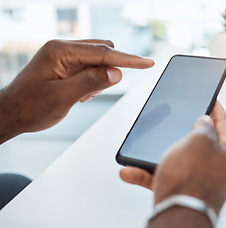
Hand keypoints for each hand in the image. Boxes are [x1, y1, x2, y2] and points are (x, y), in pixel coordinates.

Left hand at [0, 39, 153, 142]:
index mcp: (60, 51)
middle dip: (111, 69)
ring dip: (99, 79)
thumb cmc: (29, 106)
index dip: (128, 60)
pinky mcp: (66, 67)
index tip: (147, 63)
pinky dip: (93, 82)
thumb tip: (117, 72)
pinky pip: (89, 69)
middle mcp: (63, 50)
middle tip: (99, 90)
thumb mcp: (62, 97)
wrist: (11, 113)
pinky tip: (80, 95)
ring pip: (97, 62)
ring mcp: (64, 58)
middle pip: (102, 52)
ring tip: (82, 96)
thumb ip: (90, 83)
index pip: (103, 53)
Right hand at [120, 101, 225, 211]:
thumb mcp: (199, 140)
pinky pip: (162, 177)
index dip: (217, 110)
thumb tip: (205, 122)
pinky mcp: (180, 191)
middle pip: (201, 142)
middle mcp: (215, 168)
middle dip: (187, 130)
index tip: (213, 100)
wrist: (178, 215)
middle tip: (182, 118)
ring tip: (149, 146)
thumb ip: (204, 127)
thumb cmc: (192, 179)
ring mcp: (198, 180)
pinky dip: (147, 173)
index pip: (225, 125)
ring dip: (160, 152)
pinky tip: (131, 171)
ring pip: (177, 159)